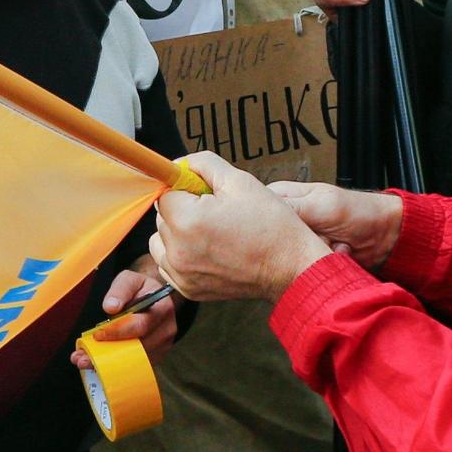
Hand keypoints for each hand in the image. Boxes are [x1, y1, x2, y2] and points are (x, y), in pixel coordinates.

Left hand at [74, 266, 184, 365]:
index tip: (97, 334)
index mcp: (162, 308)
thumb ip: (120, 290)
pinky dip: (115, 364)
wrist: (153, 297)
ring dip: (108, 362)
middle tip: (82, 356)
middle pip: (137, 348)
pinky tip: (96, 362)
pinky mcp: (156, 355)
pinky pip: (135, 364)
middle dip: (108, 353)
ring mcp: (162, 345)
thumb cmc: (140, 288)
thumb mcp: (129, 279)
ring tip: (84, 361)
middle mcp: (165, 330)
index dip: (117, 332)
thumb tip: (111, 307)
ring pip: (134, 360)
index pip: (140, 325)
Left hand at [149, 153, 334, 303]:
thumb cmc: (271, 227)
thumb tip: (181, 163)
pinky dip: (180, 255)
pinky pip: (168, 264)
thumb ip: (203, 164)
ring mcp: (182, 273)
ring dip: (177, 232)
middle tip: (215, 211)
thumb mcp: (240, 181)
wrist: (291, 268)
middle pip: (163, 216)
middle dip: (183, 209)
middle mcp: (179, 250)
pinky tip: (206, 249)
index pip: (166, 193)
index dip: (186, 188)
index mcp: (187, 221)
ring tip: (209, 231)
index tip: (202, 192)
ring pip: (161, 240)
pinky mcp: (188, 289)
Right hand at [265, 181, 405, 268]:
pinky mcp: (308, 258)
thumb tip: (261, 211)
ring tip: (334, 240)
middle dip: (301, 241)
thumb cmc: (358, 211)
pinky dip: (325, 261)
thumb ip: (291, 208)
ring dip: (317, 251)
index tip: (293, 228)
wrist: (384, 236)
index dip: (270, 223)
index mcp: (284, 197)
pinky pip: (304, 267)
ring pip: (290, 256)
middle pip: (275, 238)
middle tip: (321, 233)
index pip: (258, 210)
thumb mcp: (323, 205)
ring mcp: (298, 240)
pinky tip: (338, 250)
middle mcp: (288, 218)